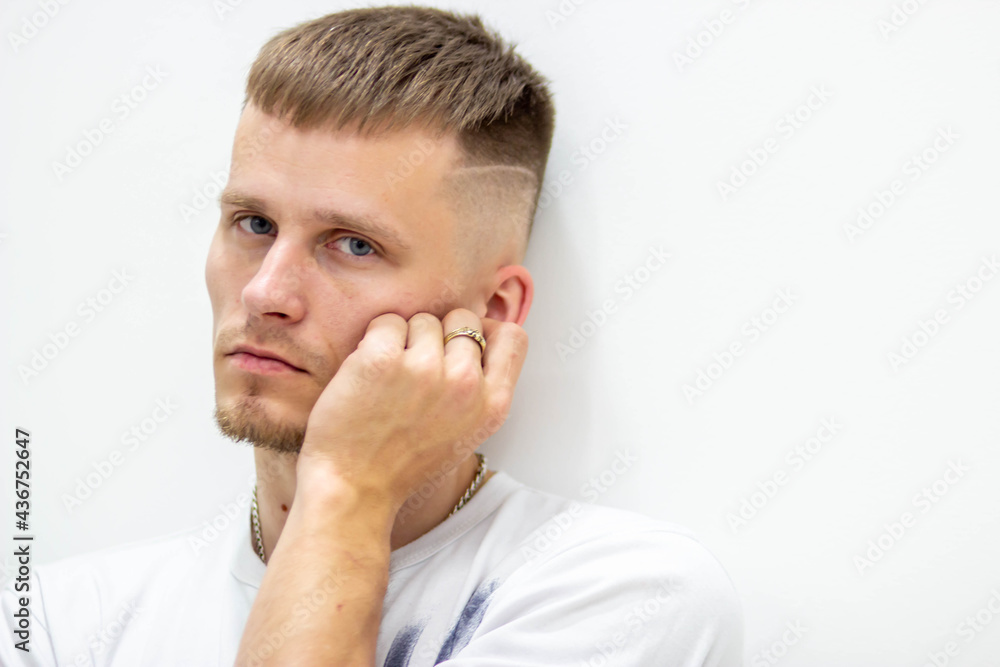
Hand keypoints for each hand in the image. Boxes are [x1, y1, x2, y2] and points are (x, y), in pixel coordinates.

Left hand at [294, 308, 527, 511]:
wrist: (353, 488)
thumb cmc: (403, 464)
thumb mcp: (466, 433)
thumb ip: (480, 389)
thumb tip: (477, 340)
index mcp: (491, 404)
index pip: (512, 337)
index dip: (486, 331)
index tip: (463, 342)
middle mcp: (465, 384)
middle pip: (463, 319)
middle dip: (440, 333)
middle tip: (417, 367)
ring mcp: (425, 369)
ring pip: (423, 319)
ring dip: (404, 339)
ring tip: (389, 379)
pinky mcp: (383, 359)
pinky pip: (386, 322)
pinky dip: (374, 340)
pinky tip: (368, 372)